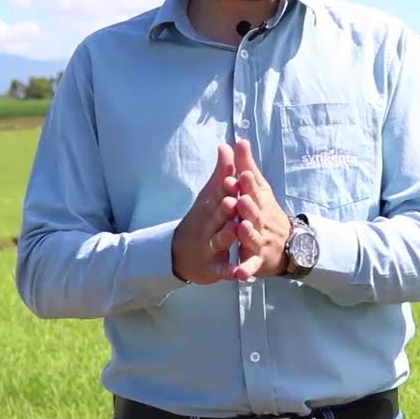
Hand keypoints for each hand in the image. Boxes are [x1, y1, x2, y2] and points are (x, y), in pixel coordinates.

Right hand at [171, 144, 240, 283]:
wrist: (179, 253)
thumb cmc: (202, 220)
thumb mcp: (211, 196)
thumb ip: (221, 172)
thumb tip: (226, 145)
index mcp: (210, 207)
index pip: (219, 193)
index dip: (227, 186)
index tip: (234, 175)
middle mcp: (208, 225)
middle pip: (218, 216)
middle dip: (226, 208)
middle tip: (234, 200)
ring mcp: (209, 246)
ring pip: (219, 239)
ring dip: (227, 235)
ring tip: (236, 229)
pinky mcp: (213, 267)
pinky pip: (222, 269)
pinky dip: (230, 271)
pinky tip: (240, 273)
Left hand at [230, 138, 292, 280]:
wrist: (288, 244)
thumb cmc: (266, 211)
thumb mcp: (258, 188)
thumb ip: (247, 165)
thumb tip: (240, 140)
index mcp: (260, 202)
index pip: (254, 190)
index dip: (249, 183)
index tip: (242, 173)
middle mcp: (262, 220)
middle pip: (255, 212)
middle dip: (249, 205)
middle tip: (241, 197)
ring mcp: (260, 241)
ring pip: (253, 237)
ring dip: (248, 233)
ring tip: (241, 227)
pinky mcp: (256, 260)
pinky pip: (250, 266)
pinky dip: (245, 271)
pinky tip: (238, 275)